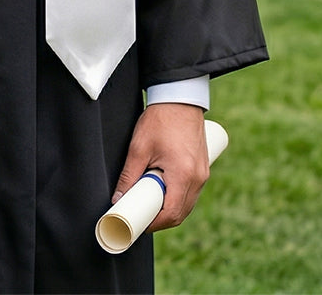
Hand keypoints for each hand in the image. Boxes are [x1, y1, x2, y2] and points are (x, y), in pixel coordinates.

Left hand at [113, 103, 208, 232]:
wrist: (180, 97)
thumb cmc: (160, 119)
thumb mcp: (139, 147)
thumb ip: (129, 175)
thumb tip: (118, 197)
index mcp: (183, 175)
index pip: (171, 214)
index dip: (154, 224)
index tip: (138, 224)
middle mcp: (198, 178)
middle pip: (181, 212)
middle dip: (160, 219)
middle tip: (140, 215)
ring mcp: (203, 173)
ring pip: (187, 204)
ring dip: (170, 208)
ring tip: (149, 202)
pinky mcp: (203, 167)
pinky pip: (192, 192)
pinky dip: (178, 197)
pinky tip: (163, 191)